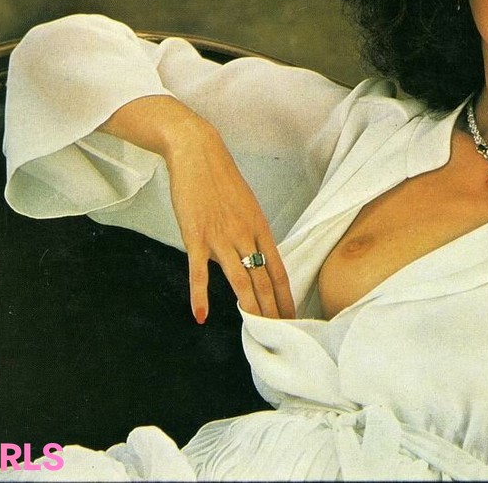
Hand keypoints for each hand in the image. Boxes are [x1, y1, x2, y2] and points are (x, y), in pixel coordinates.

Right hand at [163, 116, 296, 322]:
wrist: (198, 154)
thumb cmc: (221, 179)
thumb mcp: (246, 205)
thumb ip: (250, 233)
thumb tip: (251, 258)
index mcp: (260, 228)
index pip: (279, 270)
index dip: (287, 296)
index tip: (292, 317)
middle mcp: (245, 235)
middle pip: (263, 280)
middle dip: (274, 309)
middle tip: (281, 333)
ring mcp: (221, 237)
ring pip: (240, 280)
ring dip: (250, 307)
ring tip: (257, 329)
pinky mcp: (196, 237)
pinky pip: (199, 272)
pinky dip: (200, 295)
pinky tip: (201, 315)